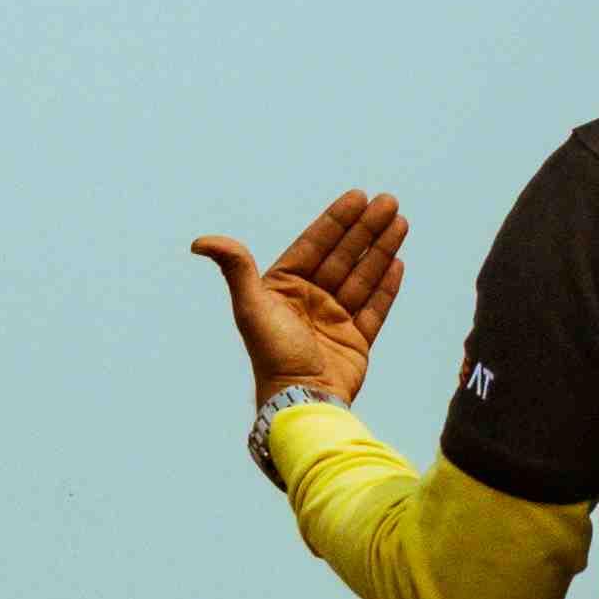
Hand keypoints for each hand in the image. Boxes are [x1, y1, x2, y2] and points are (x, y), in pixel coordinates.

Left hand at [191, 191, 409, 405]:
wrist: (302, 401)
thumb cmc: (274, 356)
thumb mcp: (251, 307)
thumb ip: (235, 268)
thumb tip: (199, 241)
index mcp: (284, 291)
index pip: (314, 246)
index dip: (336, 221)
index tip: (358, 196)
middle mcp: (308, 303)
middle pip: (342, 256)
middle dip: (365, 228)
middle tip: (388, 201)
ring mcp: (333, 322)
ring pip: (361, 276)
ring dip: (380, 249)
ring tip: (400, 221)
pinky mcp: (355, 342)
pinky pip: (374, 308)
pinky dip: (385, 286)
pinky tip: (397, 261)